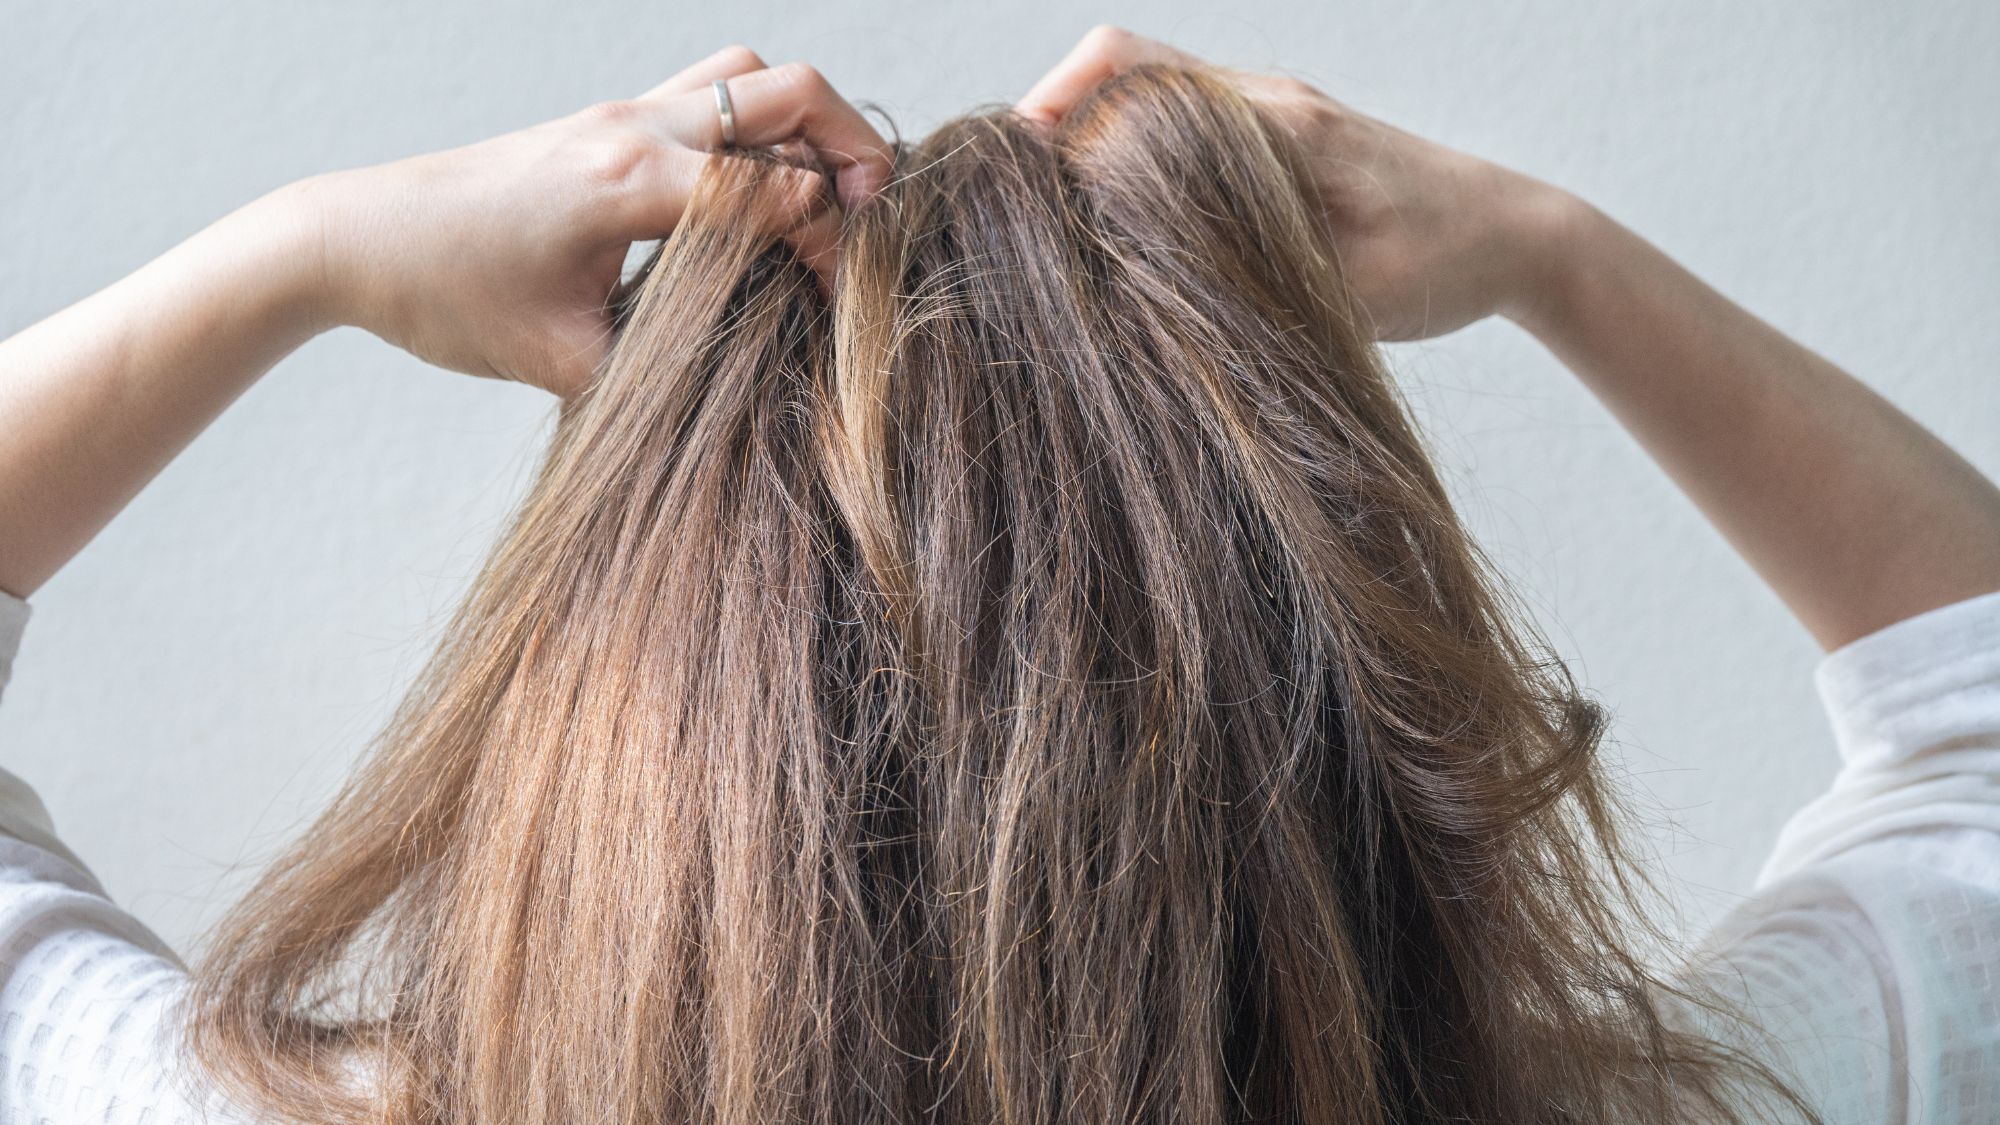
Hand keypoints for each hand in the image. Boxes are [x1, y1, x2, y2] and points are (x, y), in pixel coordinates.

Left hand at [292, 46, 892, 395]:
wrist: (354, 239)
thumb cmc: (446, 295)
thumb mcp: (559, 362)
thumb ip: (658, 367)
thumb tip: (739, 384)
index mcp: (628, 182)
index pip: (776, 191)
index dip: (830, 249)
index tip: (840, 310)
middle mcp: (634, 128)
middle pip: (789, 92)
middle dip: (854, 148)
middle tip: (872, 219)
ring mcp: (619, 113)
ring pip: (751, 72)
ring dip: (805, 123)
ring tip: (825, 196)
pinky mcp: (605, 120)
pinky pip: (708, 91)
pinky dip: (756, 127)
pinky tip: (753, 193)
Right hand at [1016, 27, 1578, 341]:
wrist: (1521, 236)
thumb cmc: (1448, 263)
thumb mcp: (1350, 292)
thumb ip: (1252, 286)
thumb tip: (1147, 305)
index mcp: (1273, 121)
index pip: (1128, 69)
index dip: (1051, 110)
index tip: (1008, 176)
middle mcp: (1261, 101)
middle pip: (1118, 72)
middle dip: (1052, 128)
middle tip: (1010, 210)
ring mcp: (1267, 116)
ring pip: (1144, 101)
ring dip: (1090, 147)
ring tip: (1052, 224)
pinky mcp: (1276, 144)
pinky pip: (1179, 133)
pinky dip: (1134, 167)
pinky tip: (1122, 233)